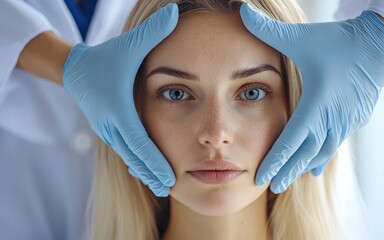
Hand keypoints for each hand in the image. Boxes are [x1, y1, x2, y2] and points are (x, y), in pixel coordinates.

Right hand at [63, 3, 178, 196]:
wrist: (78, 70)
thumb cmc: (108, 57)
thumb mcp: (129, 45)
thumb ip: (153, 31)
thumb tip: (176, 12)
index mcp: (119, 109)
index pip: (139, 141)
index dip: (154, 161)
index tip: (169, 177)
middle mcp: (112, 124)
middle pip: (134, 156)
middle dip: (151, 173)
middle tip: (169, 188)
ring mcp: (108, 130)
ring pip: (128, 157)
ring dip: (144, 172)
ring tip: (161, 186)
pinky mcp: (108, 130)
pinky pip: (125, 151)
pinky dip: (137, 163)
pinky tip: (148, 173)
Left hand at [240, 3, 383, 192]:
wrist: (377, 44)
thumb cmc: (336, 41)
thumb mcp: (301, 37)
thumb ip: (268, 30)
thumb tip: (242, 11)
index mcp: (316, 103)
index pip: (291, 140)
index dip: (275, 161)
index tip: (261, 178)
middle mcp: (332, 117)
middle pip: (306, 153)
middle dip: (288, 171)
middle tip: (271, 187)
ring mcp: (346, 121)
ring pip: (323, 151)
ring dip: (304, 166)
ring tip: (289, 180)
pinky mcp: (355, 119)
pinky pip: (335, 144)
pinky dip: (322, 156)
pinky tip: (315, 168)